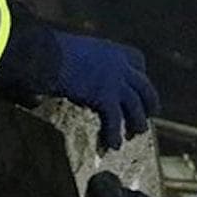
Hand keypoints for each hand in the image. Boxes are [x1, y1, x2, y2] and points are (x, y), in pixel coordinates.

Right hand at [51, 32, 159, 148]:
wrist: (47, 55)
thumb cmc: (51, 51)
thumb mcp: (77, 51)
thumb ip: (86, 62)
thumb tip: (77, 74)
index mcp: (111, 50)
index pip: (137, 60)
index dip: (140, 74)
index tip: (139, 85)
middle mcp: (118, 64)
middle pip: (143, 85)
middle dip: (149, 102)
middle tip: (149, 115)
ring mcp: (115, 80)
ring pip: (135, 105)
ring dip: (138, 121)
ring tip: (136, 134)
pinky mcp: (105, 95)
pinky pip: (115, 119)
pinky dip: (114, 133)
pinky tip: (112, 146)